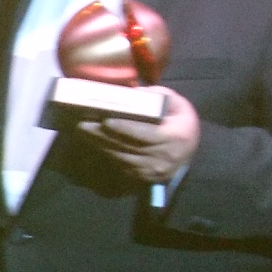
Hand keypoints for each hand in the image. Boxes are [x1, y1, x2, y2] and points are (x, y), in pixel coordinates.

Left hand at [79, 86, 201, 185]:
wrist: (189, 152)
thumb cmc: (182, 123)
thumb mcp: (178, 104)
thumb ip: (159, 96)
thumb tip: (132, 94)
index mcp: (175, 137)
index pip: (146, 134)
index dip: (125, 128)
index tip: (106, 120)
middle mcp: (163, 157)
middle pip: (128, 146)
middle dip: (103, 134)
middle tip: (82, 123)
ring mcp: (152, 170)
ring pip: (120, 156)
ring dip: (99, 144)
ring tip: (83, 130)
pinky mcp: (143, 177)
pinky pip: (120, 164)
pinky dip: (105, 152)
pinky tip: (93, 141)